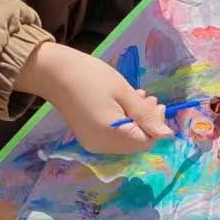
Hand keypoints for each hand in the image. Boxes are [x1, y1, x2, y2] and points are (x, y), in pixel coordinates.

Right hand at [15, 42, 171, 153]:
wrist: (53, 73)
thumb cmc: (90, 77)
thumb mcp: (124, 92)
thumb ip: (145, 115)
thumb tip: (167, 135)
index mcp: (110, 135)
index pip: (145, 142)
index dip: (156, 126)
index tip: (157, 103)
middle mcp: (101, 146)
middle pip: (136, 144)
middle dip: (146, 123)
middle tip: (149, 99)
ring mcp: (92, 144)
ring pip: (125, 141)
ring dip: (136, 122)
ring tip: (136, 98)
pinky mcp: (88, 138)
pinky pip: (113, 138)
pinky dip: (123, 124)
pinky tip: (123, 105)